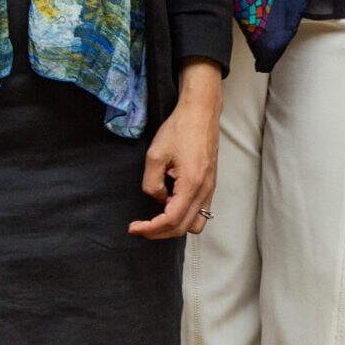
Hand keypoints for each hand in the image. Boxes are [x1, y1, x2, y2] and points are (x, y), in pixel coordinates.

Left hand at [131, 79, 220, 238]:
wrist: (201, 112)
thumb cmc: (179, 129)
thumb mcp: (155, 155)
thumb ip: (151, 183)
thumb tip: (157, 198)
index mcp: (192, 183)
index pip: (172, 219)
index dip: (150, 228)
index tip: (134, 227)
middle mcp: (205, 189)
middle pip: (183, 227)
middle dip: (159, 232)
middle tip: (140, 227)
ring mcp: (211, 187)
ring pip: (196, 223)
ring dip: (175, 227)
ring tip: (157, 217)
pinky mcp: (211, 183)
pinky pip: (201, 211)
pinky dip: (186, 216)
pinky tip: (170, 204)